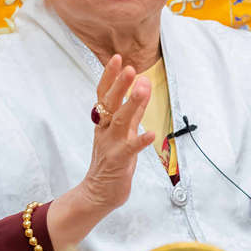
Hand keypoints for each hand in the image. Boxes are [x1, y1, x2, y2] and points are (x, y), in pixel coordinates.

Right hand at [78, 55, 154, 212]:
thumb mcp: (123, 131)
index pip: (104, 94)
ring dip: (132, 104)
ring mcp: (111, 145)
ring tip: (143, 88)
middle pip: (110, 103)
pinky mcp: (119, 161)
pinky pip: (130, 149)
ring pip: (121, 121)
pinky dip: (141, 141)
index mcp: (104, 122)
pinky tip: (152, 133)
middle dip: (119, 85)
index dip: (110, 76)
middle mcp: (105, 130)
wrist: (98, 193)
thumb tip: (143, 85)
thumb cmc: (112, 160)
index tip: (117, 58)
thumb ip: (134, 110)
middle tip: (129, 68)